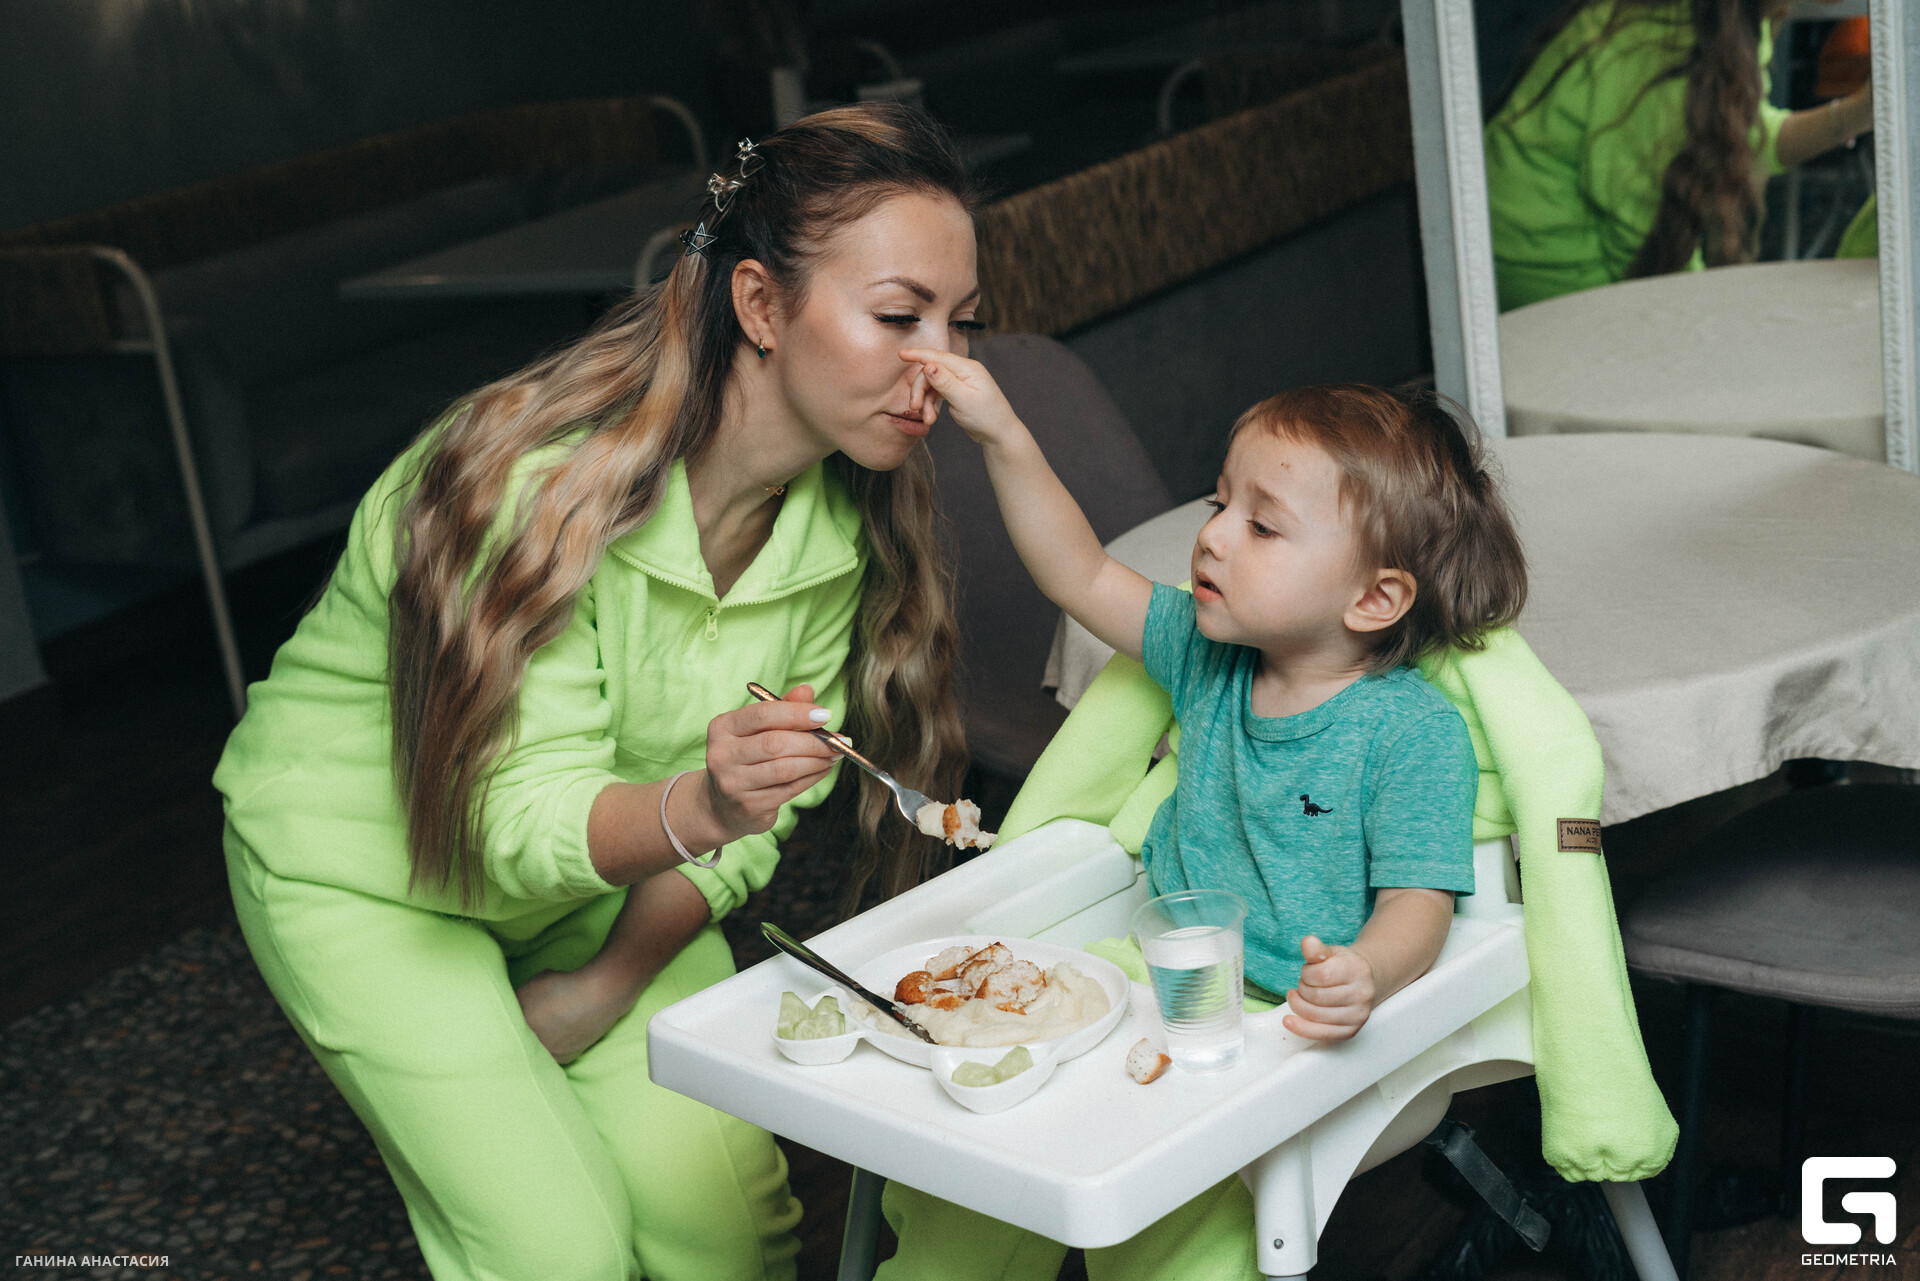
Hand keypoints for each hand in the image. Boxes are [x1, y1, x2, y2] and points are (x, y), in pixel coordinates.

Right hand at [699, 683, 838, 839]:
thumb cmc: (747, 758)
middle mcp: (722, 755)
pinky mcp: (748, 806)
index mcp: (722, 727)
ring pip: (785, 769)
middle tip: (839, 740)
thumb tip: (807, 690)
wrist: (723, 805)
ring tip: (834, 754)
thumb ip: (782, 708)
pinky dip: (812, 777)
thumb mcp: (758, 730)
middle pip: (775, 743)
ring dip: (817, 760)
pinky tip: (823, 769)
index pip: (763, 715)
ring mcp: (732, 783)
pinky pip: (789, 789)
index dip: (797, 713)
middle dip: (813, 741)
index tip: (825, 715)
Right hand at [898, 347, 1025, 444]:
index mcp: (967, 368)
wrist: (999, 435)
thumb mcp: (963, 400)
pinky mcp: (956, 392)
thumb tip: (928, 364)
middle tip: (914, 408)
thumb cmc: (986, 417)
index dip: (918, 354)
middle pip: (931, 372)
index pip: (938, 357)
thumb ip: (945, 382)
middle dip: (920, 389)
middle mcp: (963, 371)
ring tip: (928, 420)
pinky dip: (931, 405)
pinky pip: (937, 393)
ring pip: (932, 385)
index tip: (901, 354)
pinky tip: (932, 418)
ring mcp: (959, 382)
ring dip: (925, 402)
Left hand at [1283, 935, 1377, 1041]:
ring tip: (1301, 996)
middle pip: (1316, 996)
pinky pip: (1321, 1034)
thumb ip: (1318, 950)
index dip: (1306, 973)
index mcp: (1358, 970)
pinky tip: (1289, 1021)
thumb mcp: (1332, 953)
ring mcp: (1358, 1015)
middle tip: (1304, 984)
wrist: (1364, 983)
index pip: (1321, 975)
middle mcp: (1362, 994)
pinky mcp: (1351, 1031)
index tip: (1308, 971)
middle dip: (1302, 989)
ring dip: (1299, 1005)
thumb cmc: (1343, 967)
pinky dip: (1301, 1028)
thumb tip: (1307, 943)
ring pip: (1315, 1015)